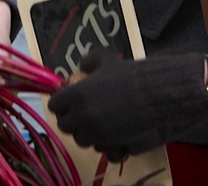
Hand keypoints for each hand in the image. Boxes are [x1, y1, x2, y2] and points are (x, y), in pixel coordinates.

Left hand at [47, 49, 207, 160]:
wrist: (153, 92)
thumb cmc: (130, 75)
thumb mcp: (107, 60)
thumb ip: (90, 61)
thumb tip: (82, 65)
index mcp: (76, 94)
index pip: (55, 105)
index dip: (62, 103)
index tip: (69, 101)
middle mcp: (81, 115)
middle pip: (64, 125)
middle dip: (72, 119)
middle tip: (83, 113)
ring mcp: (94, 131)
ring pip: (79, 139)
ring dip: (86, 132)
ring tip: (98, 122)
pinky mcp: (108, 142)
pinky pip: (97, 147)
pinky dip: (101, 141)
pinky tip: (109, 131)